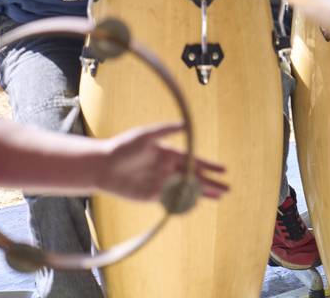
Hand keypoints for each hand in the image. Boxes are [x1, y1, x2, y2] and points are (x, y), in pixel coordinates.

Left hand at [95, 122, 228, 202]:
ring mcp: (160, 183)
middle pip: (194, 177)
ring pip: (186, 190)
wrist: (102, 166)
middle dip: (211, 183)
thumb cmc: (123, 147)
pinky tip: (196, 205)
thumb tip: (185, 124)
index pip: (194, 160)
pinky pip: (171, 200)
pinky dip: (184, 203)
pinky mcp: (150, 196)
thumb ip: (165, 130)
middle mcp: (167, 168)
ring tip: (218, 198)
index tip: (224, 169)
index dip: (210, 165)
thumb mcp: (145, 135)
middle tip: (227, 189)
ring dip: (202, 194)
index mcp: (169, 153)